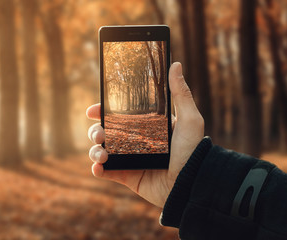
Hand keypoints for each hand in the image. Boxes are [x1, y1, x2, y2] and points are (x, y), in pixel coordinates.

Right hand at [86, 62, 203, 207]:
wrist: (191, 183)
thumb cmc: (193, 150)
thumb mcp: (189, 119)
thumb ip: (180, 93)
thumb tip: (176, 64)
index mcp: (144, 126)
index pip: (119, 116)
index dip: (103, 111)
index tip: (93, 110)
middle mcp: (133, 141)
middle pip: (105, 132)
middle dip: (95, 131)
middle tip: (100, 134)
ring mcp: (128, 159)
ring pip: (100, 151)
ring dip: (94, 150)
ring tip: (102, 154)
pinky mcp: (126, 176)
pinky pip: (105, 172)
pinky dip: (97, 169)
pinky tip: (99, 167)